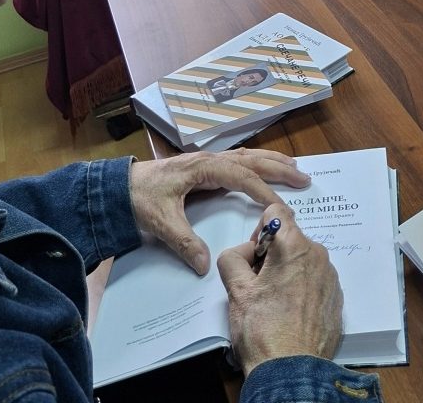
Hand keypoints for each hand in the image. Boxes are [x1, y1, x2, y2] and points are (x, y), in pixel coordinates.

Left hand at [128, 148, 310, 274]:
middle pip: (251, 160)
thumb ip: (185, 242)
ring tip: (295, 168)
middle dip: (278, 168)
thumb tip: (206, 265)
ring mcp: (208, 162)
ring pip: (246, 158)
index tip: (280, 206)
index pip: (241, 176)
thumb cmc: (140, 198)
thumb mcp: (161, 222)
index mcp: (202, 167)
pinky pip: (238, 163)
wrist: (119, 186)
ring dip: (271, 162)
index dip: (262, 190)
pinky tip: (266, 169)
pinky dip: (257, 165)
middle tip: (304, 178)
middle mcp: (209, 159)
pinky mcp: (205, 169)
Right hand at [218, 203, 342, 377]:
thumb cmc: (263, 331)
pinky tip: (291, 312)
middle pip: (289, 238)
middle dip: (272, 254)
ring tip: (275, 302)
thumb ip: (233, 258)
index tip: (254, 256)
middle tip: (259, 284)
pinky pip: (316, 280)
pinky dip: (302, 288)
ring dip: (287, 271)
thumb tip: (242, 253)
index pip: (275, 212)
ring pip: (302, 259)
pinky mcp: (336, 297)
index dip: (259, 231)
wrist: (291, 371)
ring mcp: (330, 276)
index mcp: (293, 246)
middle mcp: (317, 255)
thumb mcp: (236, 290)